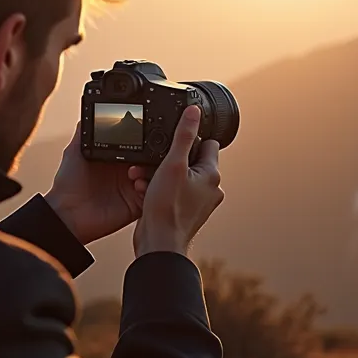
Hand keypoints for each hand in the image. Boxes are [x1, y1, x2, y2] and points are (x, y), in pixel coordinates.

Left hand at [44, 121, 151, 244]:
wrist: (66, 213)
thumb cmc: (67, 183)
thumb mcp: (75, 150)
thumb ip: (84, 131)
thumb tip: (91, 110)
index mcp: (118, 159)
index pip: (139, 145)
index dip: (146, 139)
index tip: (149, 132)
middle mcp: (128, 172)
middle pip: (151, 160)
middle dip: (155, 155)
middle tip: (150, 152)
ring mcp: (133, 189)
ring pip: (156, 177)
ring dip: (152, 172)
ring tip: (135, 172)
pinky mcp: (136, 205)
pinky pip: (152, 196)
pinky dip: (150, 189)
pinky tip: (137, 184)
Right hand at [132, 105, 223, 256]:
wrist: (158, 245)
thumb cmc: (167, 209)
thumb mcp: (173, 164)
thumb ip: (184, 136)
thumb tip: (194, 112)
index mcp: (212, 175)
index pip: (207, 143)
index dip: (188, 139)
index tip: (172, 143)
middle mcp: (210, 188)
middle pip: (189, 159)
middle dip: (167, 159)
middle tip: (154, 164)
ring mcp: (198, 202)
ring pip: (177, 176)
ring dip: (158, 174)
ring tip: (145, 179)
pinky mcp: (184, 211)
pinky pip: (171, 191)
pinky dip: (158, 188)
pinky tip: (144, 191)